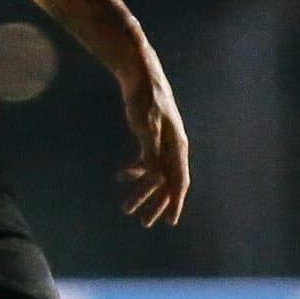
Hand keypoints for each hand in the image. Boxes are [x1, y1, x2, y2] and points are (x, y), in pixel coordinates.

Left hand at [116, 66, 189, 227]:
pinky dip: (134, 171)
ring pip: (154, 174)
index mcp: (178, 146)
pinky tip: (121, 176)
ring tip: (126, 209)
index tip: (170, 221)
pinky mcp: (150, 137)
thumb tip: (154, 178)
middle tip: (144, 223)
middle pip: (166, 183)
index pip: (179, 181)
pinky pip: (145, 161)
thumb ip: (151, 153)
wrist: (140, 75)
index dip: (174, 203)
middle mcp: (173, 147)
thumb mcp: (146, 127)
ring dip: (141, 191)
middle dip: (155, 204)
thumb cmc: (146, 99)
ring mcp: (162, 143)